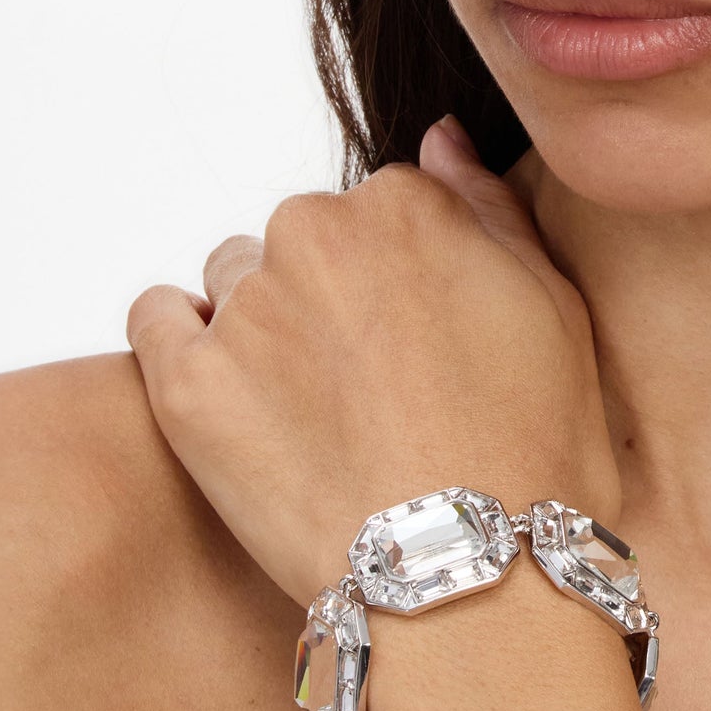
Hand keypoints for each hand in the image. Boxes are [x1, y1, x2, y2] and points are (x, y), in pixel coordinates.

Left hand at [126, 116, 619, 606]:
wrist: (468, 574)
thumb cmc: (532, 446)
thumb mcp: (554, 303)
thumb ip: (487, 204)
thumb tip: (442, 136)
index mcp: (407, 202)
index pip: (386, 207)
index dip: (407, 275)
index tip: (422, 337)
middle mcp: (316, 233)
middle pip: (307, 239)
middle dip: (332, 294)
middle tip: (372, 386)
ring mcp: (247, 306)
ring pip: (237, 279)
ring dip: (263, 322)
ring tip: (312, 410)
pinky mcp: (188, 383)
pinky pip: (157, 322)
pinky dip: (182, 341)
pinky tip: (230, 391)